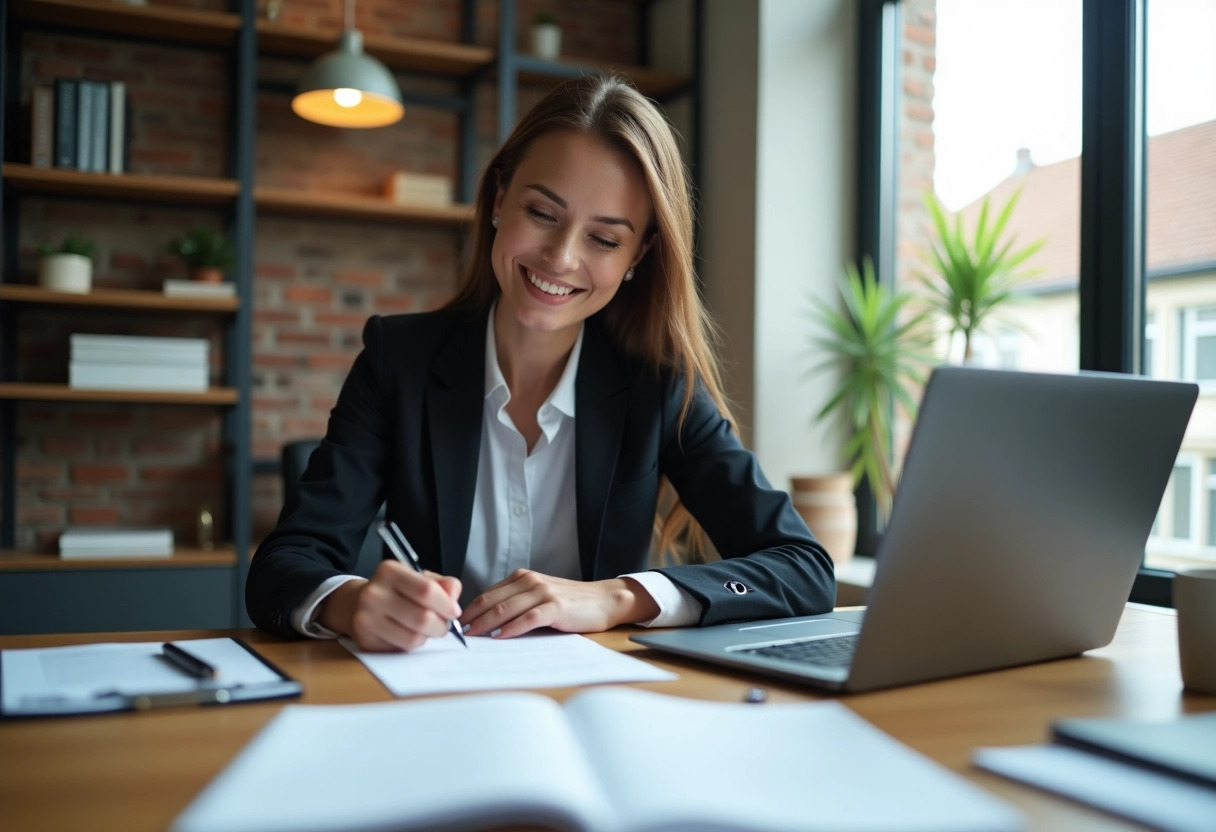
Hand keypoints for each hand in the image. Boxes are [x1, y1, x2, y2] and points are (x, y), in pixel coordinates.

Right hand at [321, 560, 461, 651]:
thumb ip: (443, 584)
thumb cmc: (396, 590)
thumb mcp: (419, 578)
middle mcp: (373, 594)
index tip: (454, 611)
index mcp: (389, 571)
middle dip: (441, 625)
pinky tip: (408, 634)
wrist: (356, 603)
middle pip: (423, 618)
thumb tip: (454, 598)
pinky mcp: (365, 640)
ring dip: (427, 637)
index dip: (446, 605)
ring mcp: (366, 618)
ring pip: (414, 638)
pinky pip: (401, 649)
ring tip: (426, 629)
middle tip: (443, 624)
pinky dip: (412, 644)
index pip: (426, 591)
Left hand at [459, 569, 659, 638]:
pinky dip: (512, 628)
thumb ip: (516, 603)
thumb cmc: (571, 604)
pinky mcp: (556, 606)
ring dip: (486, 624)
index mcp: (522, 578)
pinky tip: (500, 637)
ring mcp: (543, 592)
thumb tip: (485, 624)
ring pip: (506, 608)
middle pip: (492, 600)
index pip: (487, 595)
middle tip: (455, 635)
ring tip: (472, 638)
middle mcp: (530, 581)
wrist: (605, 600)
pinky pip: (528, 617)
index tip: (453, 626)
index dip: (468, 611)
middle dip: (471, 618)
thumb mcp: (539, 597)